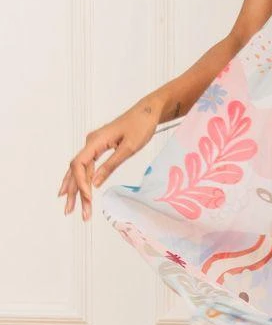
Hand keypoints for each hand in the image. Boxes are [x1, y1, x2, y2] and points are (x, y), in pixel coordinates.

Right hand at [58, 100, 161, 220]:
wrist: (148, 111)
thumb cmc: (141, 126)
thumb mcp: (129, 148)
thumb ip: (111, 165)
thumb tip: (95, 183)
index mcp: (95, 141)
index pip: (79, 165)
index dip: (79, 183)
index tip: (87, 199)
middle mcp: (90, 143)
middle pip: (75, 170)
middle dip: (73, 192)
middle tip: (69, 212)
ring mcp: (94, 145)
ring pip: (79, 169)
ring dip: (75, 188)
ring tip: (70, 208)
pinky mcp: (99, 148)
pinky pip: (86, 166)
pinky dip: (81, 179)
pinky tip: (76, 191)